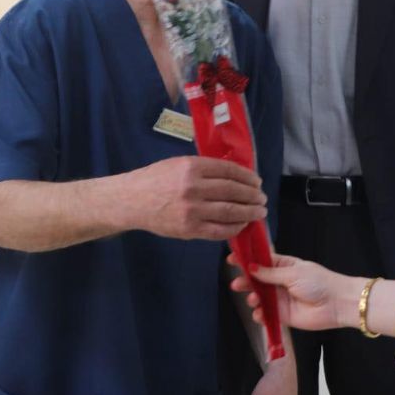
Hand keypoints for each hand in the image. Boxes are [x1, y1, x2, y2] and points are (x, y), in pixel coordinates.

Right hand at [125, 157, 265, 240]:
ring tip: (259, 211)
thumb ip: (204, 168)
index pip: (229, 171)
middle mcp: (194, 188)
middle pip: (233, 191)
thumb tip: (234, 174)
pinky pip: (219, 230)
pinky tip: (242, 224)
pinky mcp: (189, 229)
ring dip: (249, 212)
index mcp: (192, 167)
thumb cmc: (156, 179)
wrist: (131, 201)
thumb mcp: (178, 164)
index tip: (257, 181)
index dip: (247, 177)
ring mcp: (192, 210)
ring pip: (230, 211)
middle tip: (262, 198)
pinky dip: (235, 228)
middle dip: (252, 195)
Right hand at [228, 252, 360, 331]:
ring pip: (259, 298)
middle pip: (257, 280)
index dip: (247, 260)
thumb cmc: (319, 282)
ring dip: (252, 298)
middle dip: (245, 281)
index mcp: (284, 265)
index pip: (261, 261)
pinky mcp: (282, 315)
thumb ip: (271, 273)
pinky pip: (266, 314)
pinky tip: (259, 314)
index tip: (232, 259)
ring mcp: (280, 298)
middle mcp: (280, 281)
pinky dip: (260, 314)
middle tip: (237, 284)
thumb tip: (251, 267)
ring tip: (253, 300)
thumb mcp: (293, 273)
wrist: (336, 304)